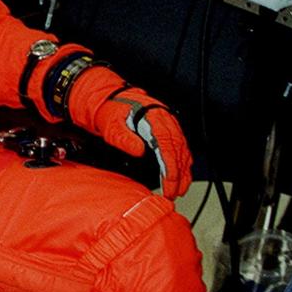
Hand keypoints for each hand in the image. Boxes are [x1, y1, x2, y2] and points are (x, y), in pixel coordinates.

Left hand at [67, 65, 191, 198]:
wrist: (108, 99)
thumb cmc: (110, 112)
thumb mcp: (112, 126)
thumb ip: (125, 138)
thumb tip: (140, 150)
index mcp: (153, 116)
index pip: (167, 144)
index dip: (170, 166)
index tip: (169, 183)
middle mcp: (164, 118)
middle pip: (178, 149)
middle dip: (179, 173)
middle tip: (174, 192)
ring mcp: (167, 122)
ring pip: (182, 148)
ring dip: (183, 170)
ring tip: (180, 189)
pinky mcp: (166, 127)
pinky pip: (180, 146)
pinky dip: (182, 162)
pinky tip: (182, 174)